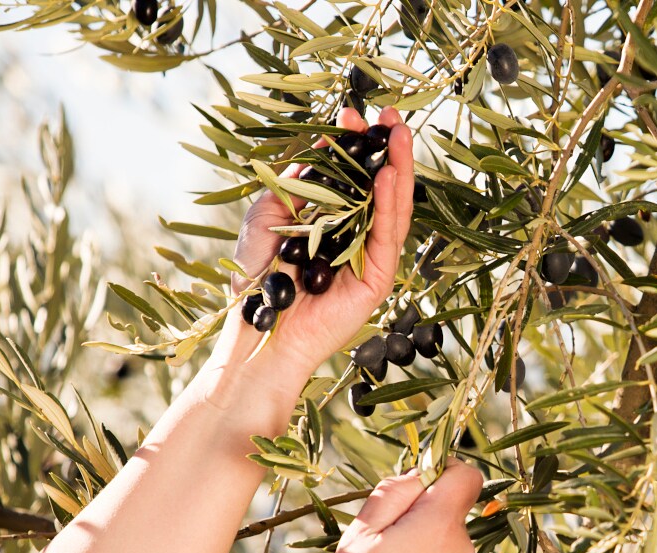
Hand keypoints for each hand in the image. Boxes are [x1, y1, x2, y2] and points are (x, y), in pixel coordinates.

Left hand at [213, 106, 414, 382]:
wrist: (259, 333)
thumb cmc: (257, 282)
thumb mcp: (267, 217)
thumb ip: (293, 186)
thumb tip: (320, 151)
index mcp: (330, 221)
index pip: (351, 176)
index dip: (354, 146)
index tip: (352, 116)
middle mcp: (354, 236)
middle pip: (377, 186)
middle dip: (384, 149)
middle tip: (388, 115)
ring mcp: (369, 257)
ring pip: (392, 207)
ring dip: (397, 169)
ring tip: (399, 136)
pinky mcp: (378, 278)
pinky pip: (388, 235)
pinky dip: (390, 205)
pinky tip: (388, 177)